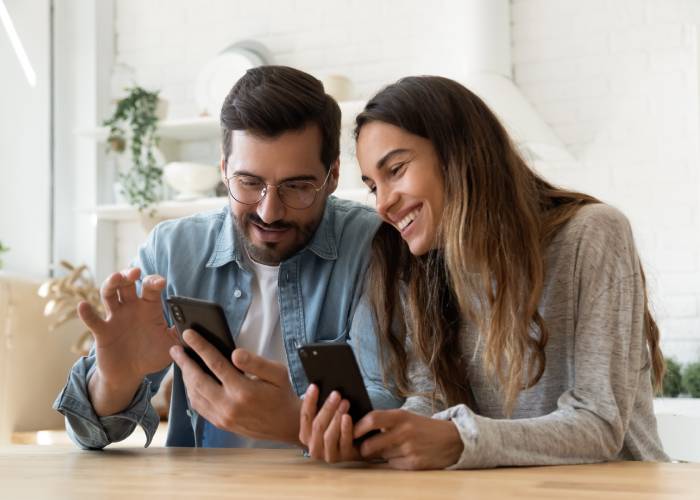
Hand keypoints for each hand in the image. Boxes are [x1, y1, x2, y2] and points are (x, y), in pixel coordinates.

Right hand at [81, 268, 177, 415]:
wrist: (131, 375)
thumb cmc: (152, 356)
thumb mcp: (172, 345)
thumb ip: (182, 334)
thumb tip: (194, 326)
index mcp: (149, 308)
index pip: (151, 288)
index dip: (154, 281)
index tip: (160, 282)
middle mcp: (131, 308)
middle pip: (127, 284)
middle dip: (129, 274)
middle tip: (135, 272)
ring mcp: (115, 317)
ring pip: (109, 293)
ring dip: (111, 283)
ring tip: (116, 278)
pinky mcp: (103, 331)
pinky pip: (93, 320)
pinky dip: (87, 312)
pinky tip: (84, 305)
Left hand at [170, 329, 300, 443]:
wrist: (286, 425)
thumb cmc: (282, 394)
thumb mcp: (278, 372)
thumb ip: (256, 362)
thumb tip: (235, 353)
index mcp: (244, 390)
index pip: (215, 363)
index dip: (200, 347)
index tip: (188, 334)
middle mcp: (229, 406)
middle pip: (198, 380)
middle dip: (184, 362)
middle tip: (175, 348)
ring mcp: (223, 417)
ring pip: (195, 395)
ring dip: (185, 377)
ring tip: (182, 362)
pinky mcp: (221, 423)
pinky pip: (199, 407)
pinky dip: (191, 392)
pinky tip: (191, 381)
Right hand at [299, 384, 361, 462]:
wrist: (356, 445)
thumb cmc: (339, 426)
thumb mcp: (328, 417)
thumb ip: (322, 408)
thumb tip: (321, 386)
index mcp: (305, 435)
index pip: (305, 416)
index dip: (309, 400)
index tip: (314, 386)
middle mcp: (313, 447)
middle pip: (317, 425)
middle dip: (327, 408)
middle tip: (336, 394)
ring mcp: (327, 455)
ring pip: (328, 435)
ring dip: (336, 417)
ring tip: (345, 402)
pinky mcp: (342, 459)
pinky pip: (343, 442)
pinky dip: (345, 429)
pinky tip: (348, 417)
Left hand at [354, 410, 462, 469]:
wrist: (452, 440)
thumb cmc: (422, 427)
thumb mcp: (406, 417)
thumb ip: (385, 421)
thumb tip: (358, 429)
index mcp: (401, 416)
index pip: (372, 419)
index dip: (358, 427)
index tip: (351, 432)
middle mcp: (404, 431)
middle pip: (371, 444)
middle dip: (365, 449)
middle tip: (364, 448)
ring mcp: (410, 449)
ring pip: (382, 456)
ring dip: (382, 455)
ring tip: (394, 448)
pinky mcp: (414, 464)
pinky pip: (393, 465)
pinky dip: (394, 462)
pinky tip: (405, 455)